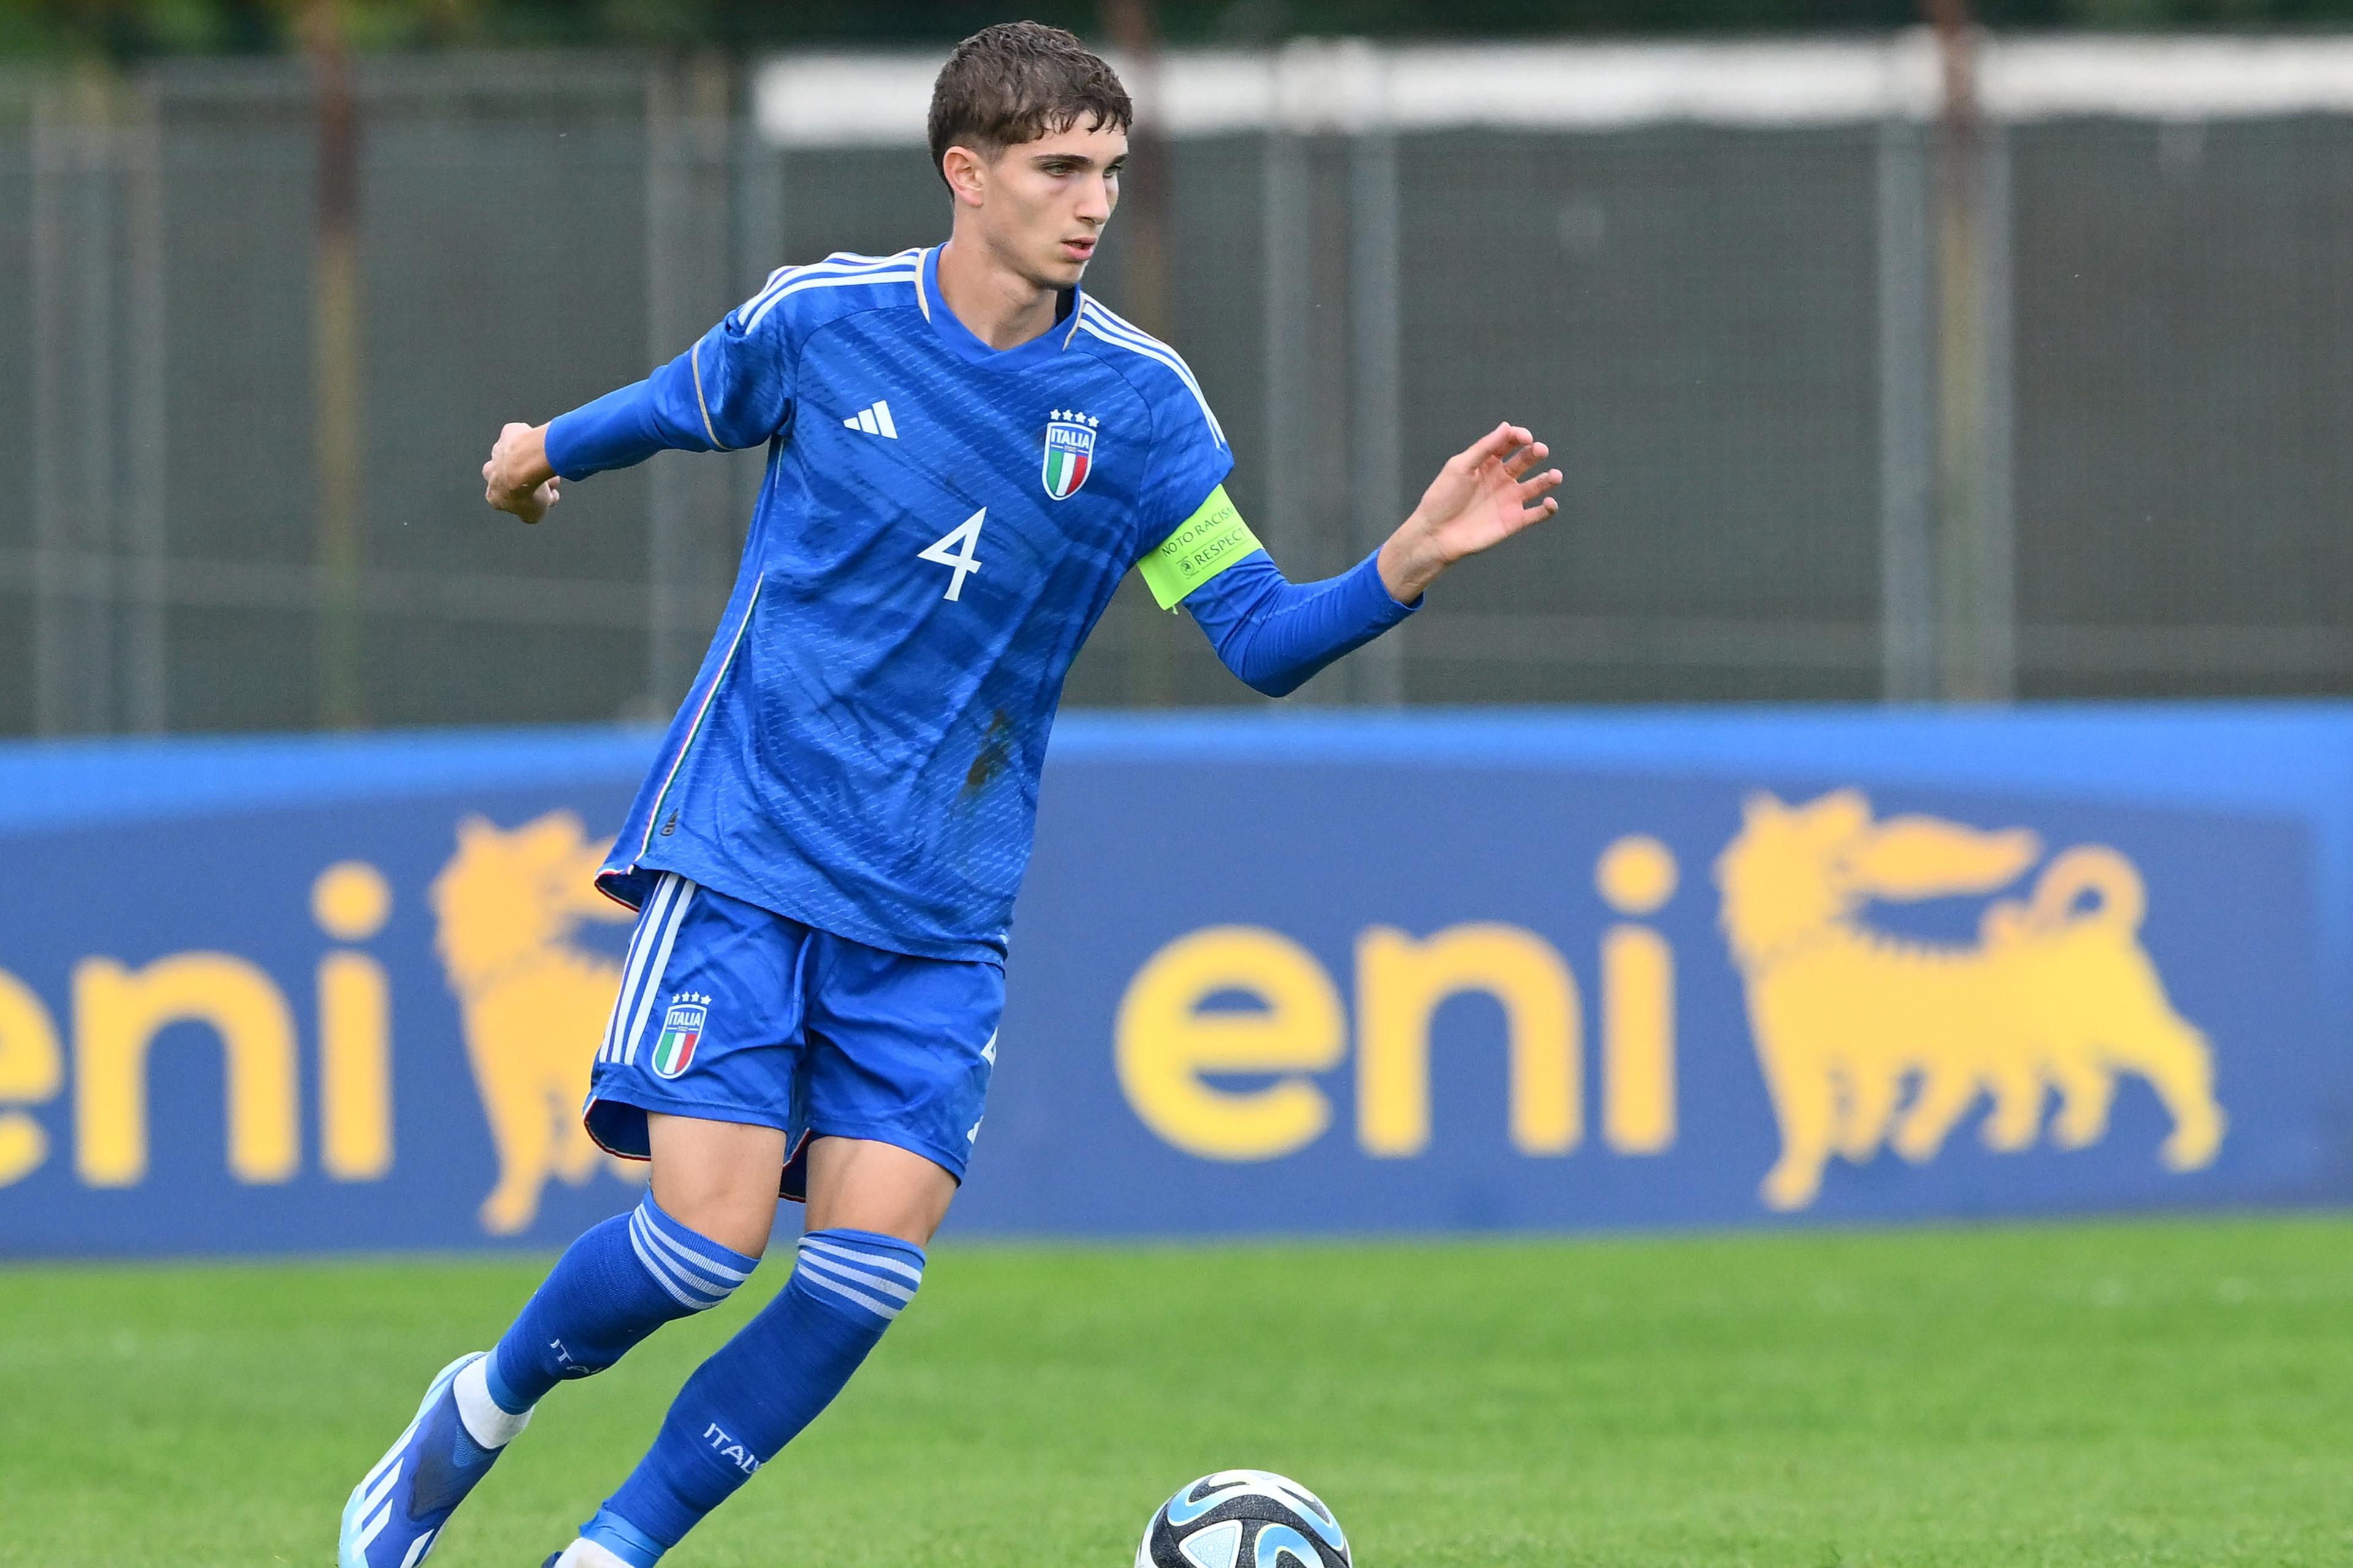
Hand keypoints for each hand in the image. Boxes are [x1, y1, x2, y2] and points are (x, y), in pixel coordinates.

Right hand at [483, 421, 559, 523]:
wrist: (526, 464)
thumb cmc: (528, 490)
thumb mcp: (533, 514)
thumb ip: (530, 514)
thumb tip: (531, 513)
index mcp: (493, 493)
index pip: (512, 500)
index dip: (531, 499)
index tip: (547, 497)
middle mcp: (490, 471)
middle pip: (514, 477)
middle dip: (532, 480)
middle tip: (551, 483)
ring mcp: (498, 450)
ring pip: (520, 457)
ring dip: (536, 463)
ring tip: (553, 468)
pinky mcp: (509, 433)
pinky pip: (524, 437)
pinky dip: (534, 442)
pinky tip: (546, 447)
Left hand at [1378, 422, 1561, 601]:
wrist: (1436, 535)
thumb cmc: (1443, 498)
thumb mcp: (1460, 467)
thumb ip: (1484, 448)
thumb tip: (1507, 426)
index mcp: (1487, 463)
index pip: (1508, 443)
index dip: (1518, 436)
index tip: (1525, 437)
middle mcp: (1502, 478)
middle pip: (1525, 460)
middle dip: (1535, 453)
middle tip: (1540, 450)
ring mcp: (1510, 499)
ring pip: (1537, 485)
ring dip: (1549, 479)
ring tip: (1555, 476)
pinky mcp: (1515, 521)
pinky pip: (1537, 514)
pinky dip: (1548, 509)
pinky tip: (1550, 503)